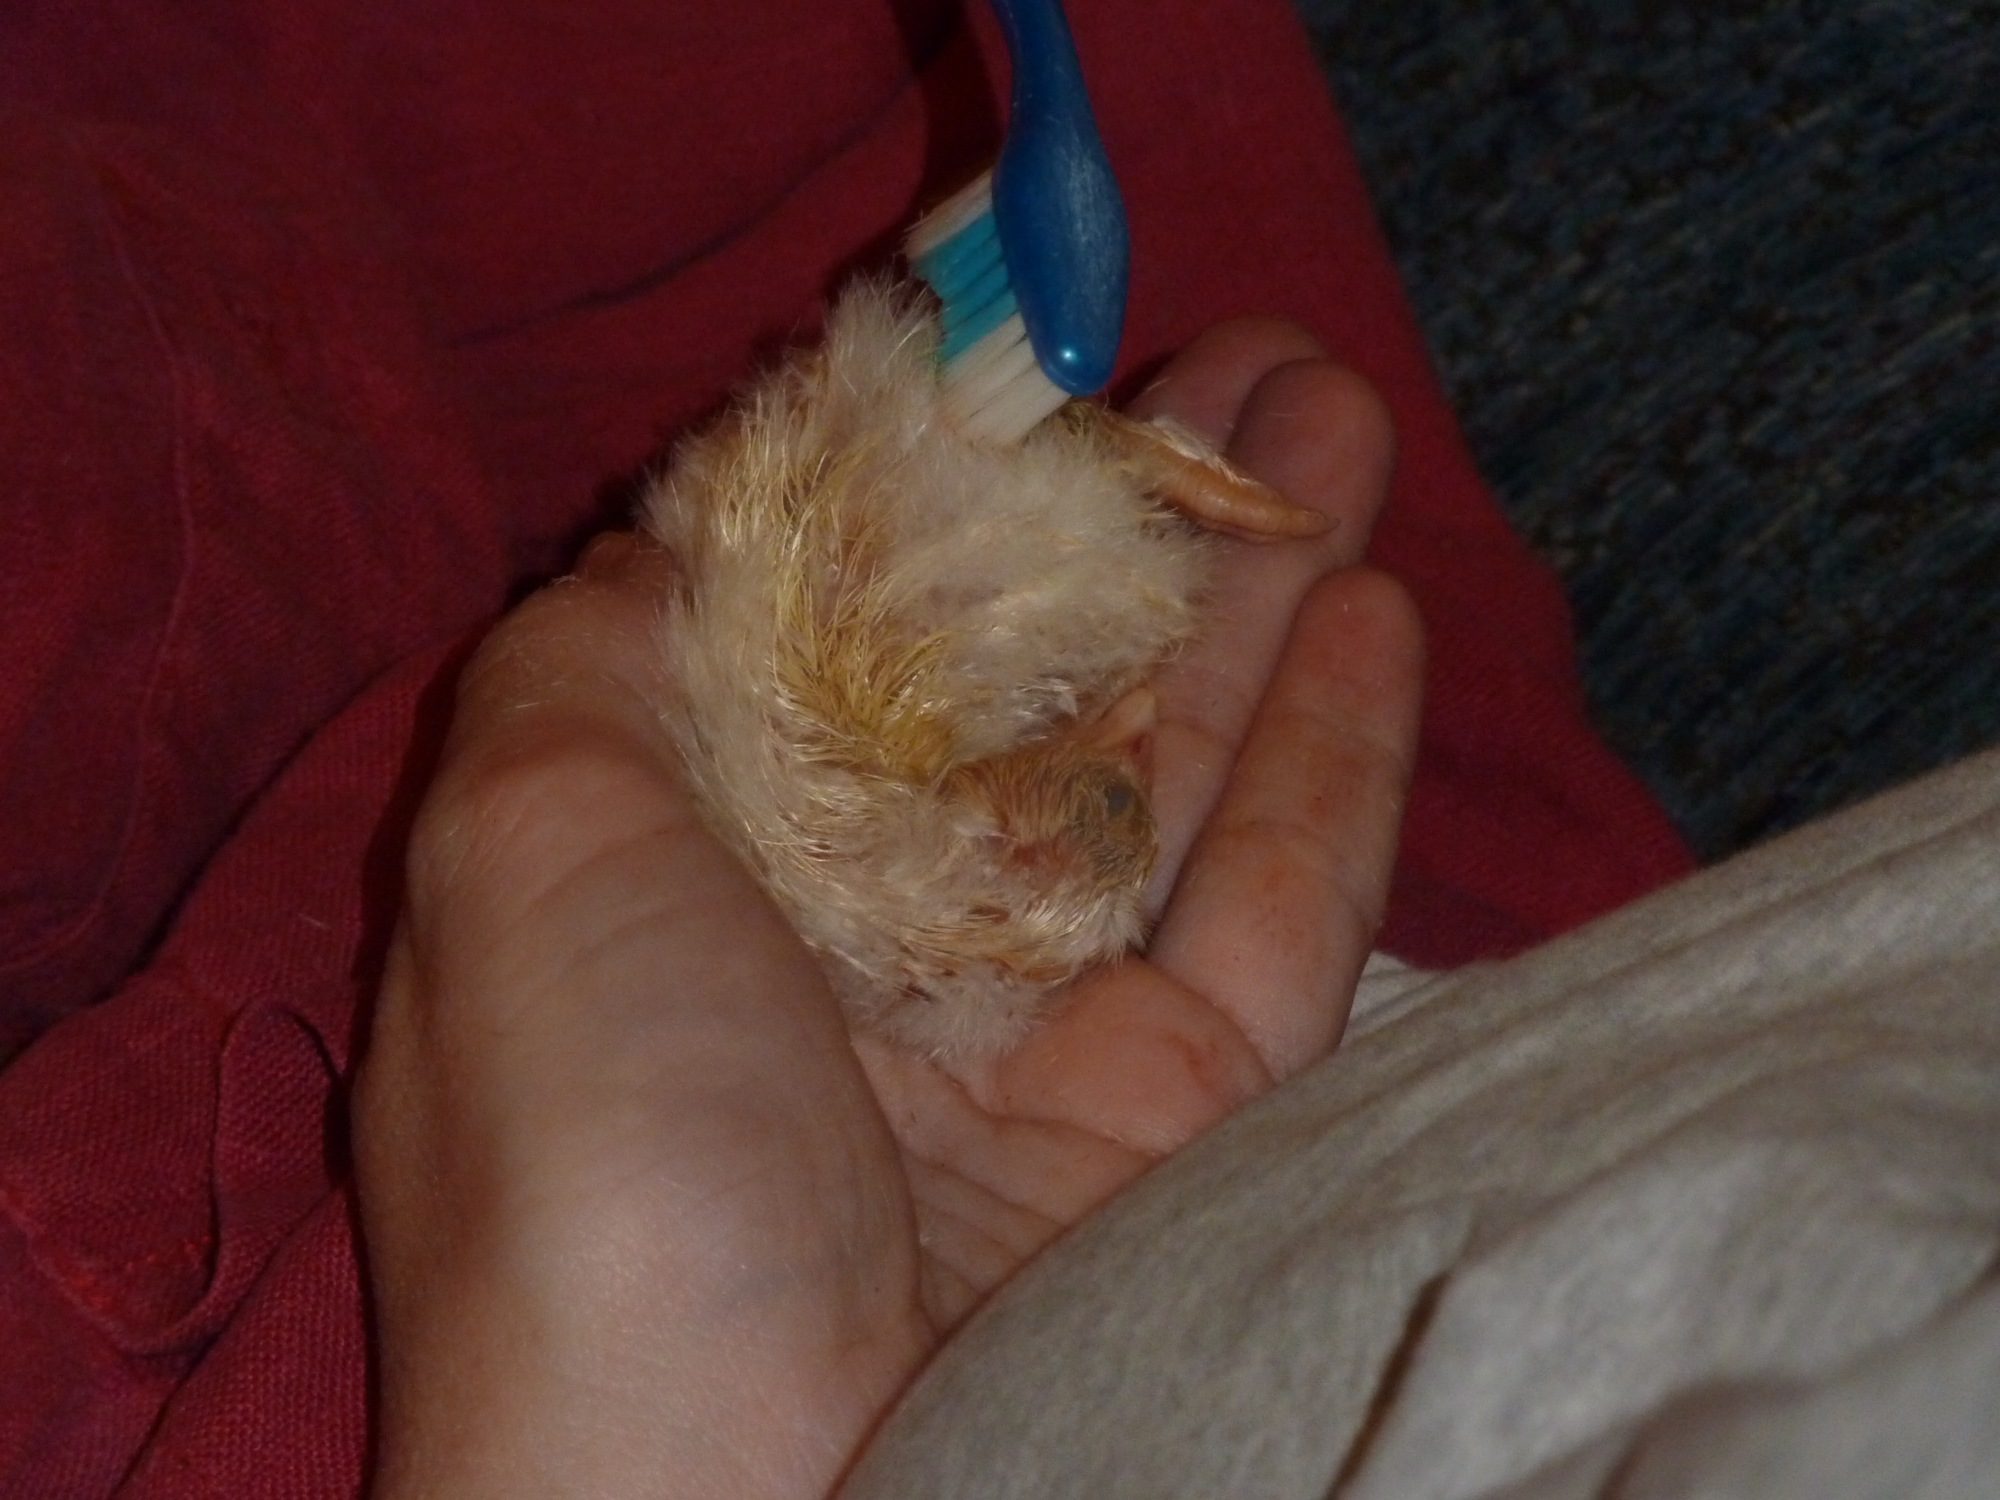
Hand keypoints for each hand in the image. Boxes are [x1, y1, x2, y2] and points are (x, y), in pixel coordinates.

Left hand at [353, 321, 1420, 1498]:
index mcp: (694, 878)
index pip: (837, 640)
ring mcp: (1032, 1037)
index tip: (1021, 363)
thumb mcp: (517, 857)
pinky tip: (1376, 616)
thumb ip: (584, 669)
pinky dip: (1328, 770)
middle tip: (1233, 356)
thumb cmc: (606, 1160)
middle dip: (1129, 521)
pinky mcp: (1176, 1125)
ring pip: (1165, 773)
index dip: (933, 495)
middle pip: (1023, 690)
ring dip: (1253, 595)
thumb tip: (664, 536)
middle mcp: (860, 948)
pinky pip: (1265, 914)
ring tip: (1330, 418)